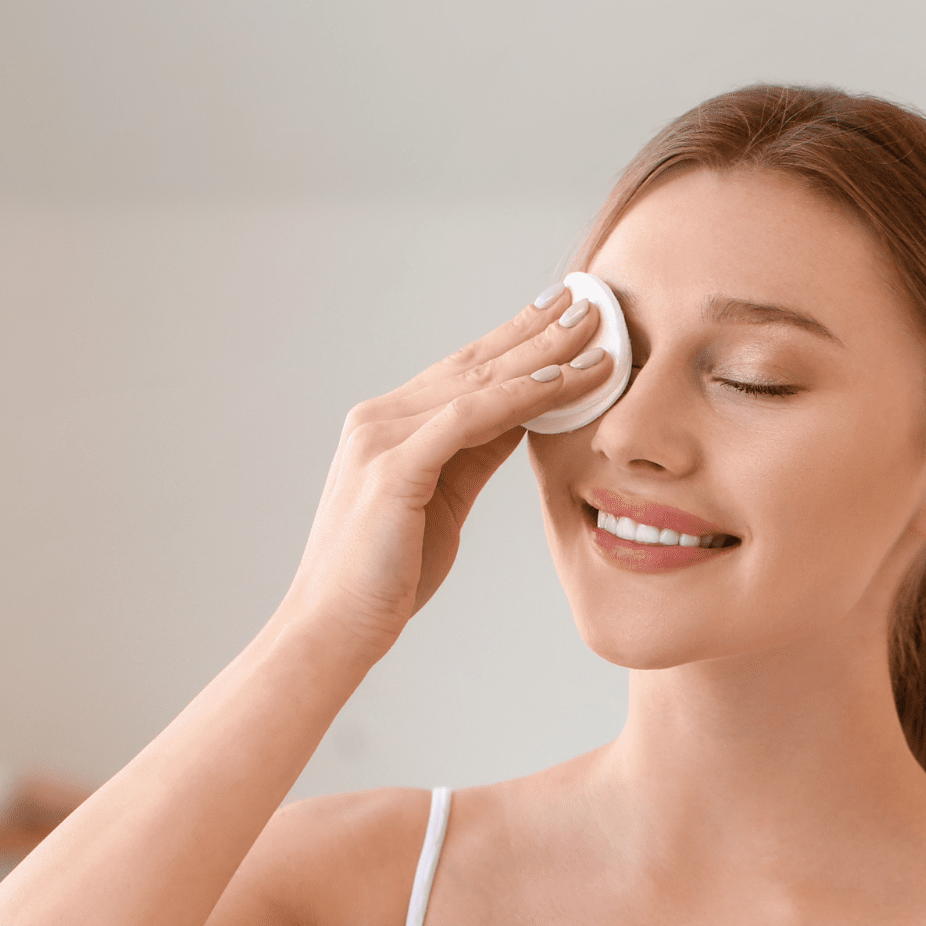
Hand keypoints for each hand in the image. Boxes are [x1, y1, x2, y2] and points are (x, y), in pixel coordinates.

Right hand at [277, 284, 607, 663]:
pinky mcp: (393, 469)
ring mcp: (382, 439)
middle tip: (589, 299)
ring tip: (592, 331)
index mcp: (389, 426)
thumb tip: (523, 415)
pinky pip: (467, 420)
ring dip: (541, 355)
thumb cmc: (387, 573)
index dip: (516, 339)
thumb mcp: (443, 501)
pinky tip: (557, 382)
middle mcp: (380, 419)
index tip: (563, 313)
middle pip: (475, 364)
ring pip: (477, 383)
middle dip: (536, 330)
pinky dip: (516, 398)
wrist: (334, 626)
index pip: (464, 370)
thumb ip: (476, 453)